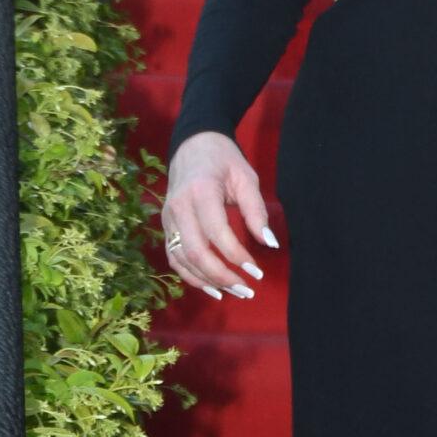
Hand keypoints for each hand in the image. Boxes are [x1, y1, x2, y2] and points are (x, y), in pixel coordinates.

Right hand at [162, 132, 277, 300]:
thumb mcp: (246, 178)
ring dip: (208, 280)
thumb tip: (270, 243)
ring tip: (234, 292)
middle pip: (196, 251)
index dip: (236, 256)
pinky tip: (212, 288)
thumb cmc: (224, 160)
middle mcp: (178, 208)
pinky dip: (191, 276)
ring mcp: (168, 218)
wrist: (193, 144)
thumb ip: (256, 211)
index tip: (257, 272)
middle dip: (222, 276)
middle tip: (247, 290)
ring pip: (182, 258)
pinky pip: (174, 257)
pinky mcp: (166, 225)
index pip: (216, 233)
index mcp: (200, 193)